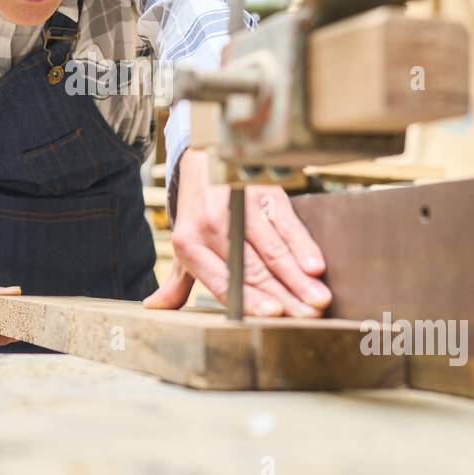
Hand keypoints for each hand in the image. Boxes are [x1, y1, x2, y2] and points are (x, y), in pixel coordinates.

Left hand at [144, 149, 329, 316]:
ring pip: (273, 248)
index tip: (273, 313)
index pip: (223, 279)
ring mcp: (239, 207)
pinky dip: (302, 245)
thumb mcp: (185, 245)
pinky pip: (285, 223)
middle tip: (308, 314)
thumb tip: (155, 309)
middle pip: (253, 267)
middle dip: (284, 293)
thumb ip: (176, 282)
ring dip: (298, 276)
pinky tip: (315, 265)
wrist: (205, 159)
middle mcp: (211, 225)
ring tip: (319, 299)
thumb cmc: (198, 214)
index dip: (249, 297)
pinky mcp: (263, 192)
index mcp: (189, 245)